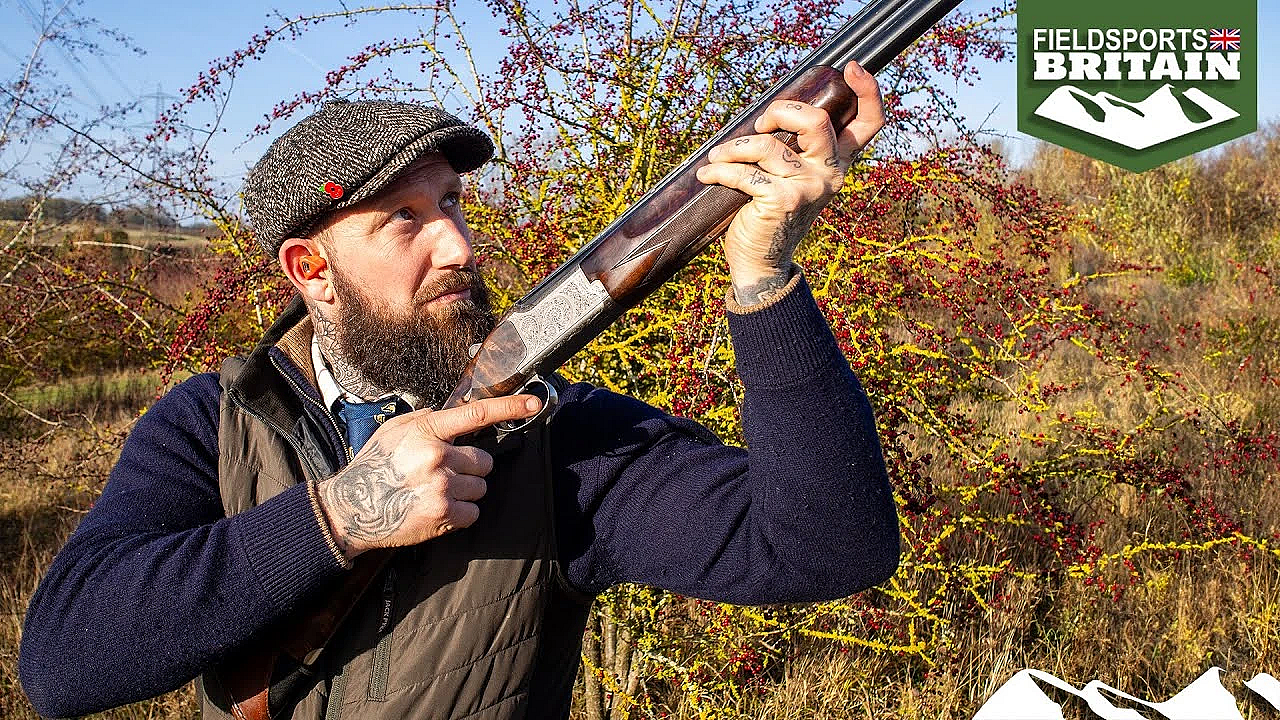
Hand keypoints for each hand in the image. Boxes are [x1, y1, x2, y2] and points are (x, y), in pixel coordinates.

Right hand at [316, 394, 541, 559]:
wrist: (352, 509)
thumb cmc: (374, 467)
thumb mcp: (395, 431)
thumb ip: (427, 418)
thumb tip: (456, 405)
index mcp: (426, 432)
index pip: (476, 413)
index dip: (510, 407)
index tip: (534, 403)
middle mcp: (437, 457)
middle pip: (484, 460)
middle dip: (471, 468)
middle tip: (444, 473)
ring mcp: (441, 487)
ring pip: (481, 487)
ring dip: (465, 491)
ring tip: (436, 491)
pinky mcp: (443, 515)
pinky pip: (473, 512)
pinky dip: (461, 513)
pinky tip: (437, 508)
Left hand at [695, 61, 884, 304]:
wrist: (761, 262)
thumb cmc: (770, 214)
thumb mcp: (790, 178)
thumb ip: (792, 149)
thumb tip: (766, 116)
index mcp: (837, 163)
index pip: (869, 123)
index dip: (868, 90)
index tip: (851, 68)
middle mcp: (830, 173)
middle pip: (815, 120)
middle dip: (780, 111)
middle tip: (759, 126)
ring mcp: (809, 186)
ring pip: (769, 145)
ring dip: (734, 148)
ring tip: (717, 158)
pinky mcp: (783, 199)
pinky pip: (745, 172)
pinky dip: (720, 170)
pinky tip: (707, 175)